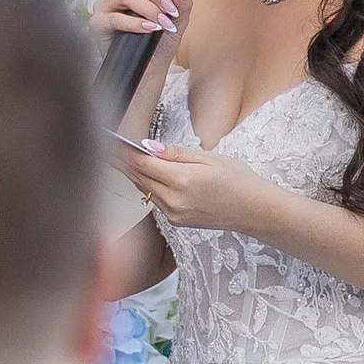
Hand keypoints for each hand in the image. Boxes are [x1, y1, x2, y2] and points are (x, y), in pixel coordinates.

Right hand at [92, 0, 181, 39]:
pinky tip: (150, 28)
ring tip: (163, 22)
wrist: (150, 69)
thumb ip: (182, 2)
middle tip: (170, 9)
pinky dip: (136, 23)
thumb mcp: (177, 19)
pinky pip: (115, 18)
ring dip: (149, 9)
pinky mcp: (98, 24)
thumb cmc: (160, 41)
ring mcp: (105, 5)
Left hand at [113, 138, 265, 233]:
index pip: (143, 164)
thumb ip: (175, 153)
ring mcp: (174, 215)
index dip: (125, 152)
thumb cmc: (237, 179)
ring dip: (134, 174)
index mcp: (182, 181)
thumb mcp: (208, 157)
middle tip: (109, 146)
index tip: (112, 140)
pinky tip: (144, 174)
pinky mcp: (176, 223)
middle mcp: (174, 201)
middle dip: (124, 162)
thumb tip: (148, 147)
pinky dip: (147, 186)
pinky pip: (155, 201)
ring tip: (122, 157)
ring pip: (145, 190)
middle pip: (140, 178)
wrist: (253, 210)